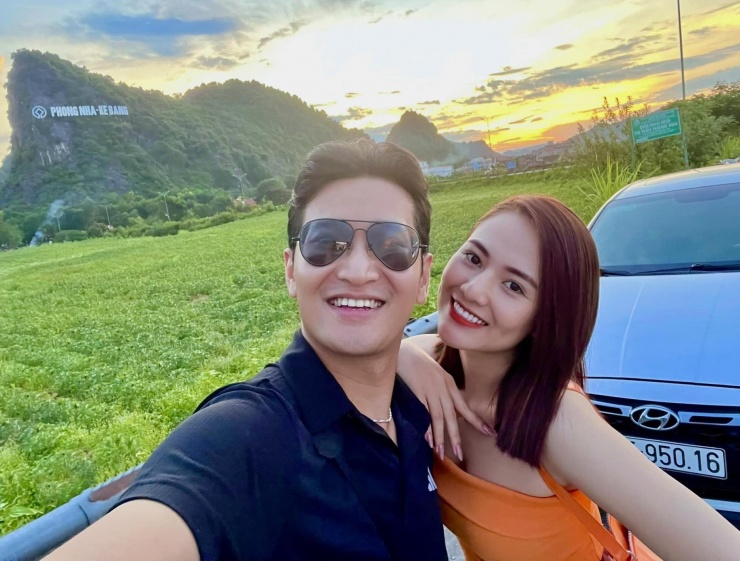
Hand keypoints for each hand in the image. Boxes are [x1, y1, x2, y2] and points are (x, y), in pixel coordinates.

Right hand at [398, 337, 492, 460]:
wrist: (403, 351)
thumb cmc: (418, 364)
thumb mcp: (436, 376)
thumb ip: (444, 392)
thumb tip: (450, 412)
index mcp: (449, 385)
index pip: (465, 407)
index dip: (477, 421)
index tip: (490, 433)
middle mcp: (443, 388)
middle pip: (452, 417)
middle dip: (456, 437)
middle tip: (460, 455)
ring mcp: (430, 390)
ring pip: (438, 418)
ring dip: (439, 437)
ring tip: (440, 453)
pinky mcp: (417, 391)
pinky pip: (423, 413)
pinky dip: (426, 426)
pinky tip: (427, 438)